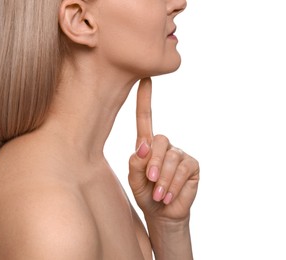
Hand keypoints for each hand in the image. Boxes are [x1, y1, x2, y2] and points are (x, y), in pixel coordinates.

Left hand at [128, 78, 198, 221]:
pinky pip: (183, 170)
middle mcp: (165, 146)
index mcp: (148, 145)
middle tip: (150, 181)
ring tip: (158, 194)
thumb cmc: (146, 194)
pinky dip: (173, 185)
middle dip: (154, 163)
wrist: (161, 213)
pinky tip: (168, 195)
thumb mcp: (134, 180)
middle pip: (160, 141)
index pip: (146, 118)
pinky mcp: (193, 165)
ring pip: (172, 159)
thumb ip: (135, 163)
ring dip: (163, 180)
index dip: (144, 99)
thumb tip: (144, 145)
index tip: (144, 78)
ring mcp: (180, 154)